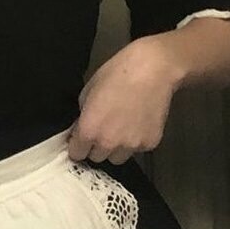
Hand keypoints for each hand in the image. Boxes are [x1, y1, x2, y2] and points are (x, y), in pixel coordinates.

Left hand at [66, 38, 177, 164]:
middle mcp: (109, 143)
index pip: (77, 154)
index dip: (78, 145)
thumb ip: (83, 114)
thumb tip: (82, 126)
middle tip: (103, 129)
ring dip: (116, 148)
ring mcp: (131, 146)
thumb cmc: (116, 73)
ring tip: (122, 128)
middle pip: (97, 158)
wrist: (153, 70)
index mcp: (89, 130)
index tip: (81, 138)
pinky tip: (139, 122)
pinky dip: (136, 141)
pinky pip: (137, 149)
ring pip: (118, 157)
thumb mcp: (89, 90)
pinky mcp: (150, 144)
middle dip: (96, 146)